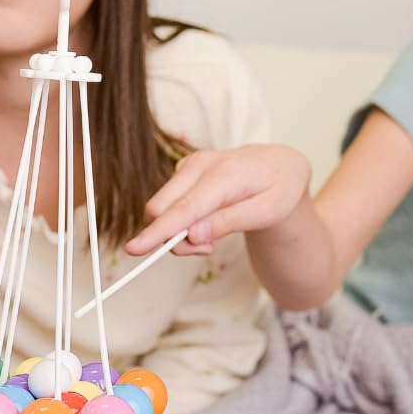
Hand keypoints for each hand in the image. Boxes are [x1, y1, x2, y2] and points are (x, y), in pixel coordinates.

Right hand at [127, 144, 310, 256]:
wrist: (279, 166)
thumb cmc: (278, 189)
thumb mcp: (267, 212)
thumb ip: (229, 222)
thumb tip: (192, 235)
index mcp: (224, 174)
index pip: (184, 209)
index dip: (158, 232)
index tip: (134, 249)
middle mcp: (200, 164)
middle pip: (161, 209)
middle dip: (175, 238)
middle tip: (207, 248)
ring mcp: (189, 166)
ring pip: (162, 209)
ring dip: (180, 232)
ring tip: (213, 236)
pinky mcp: (183, 171)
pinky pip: (169, 204)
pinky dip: (182, 221)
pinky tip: (208, 219)